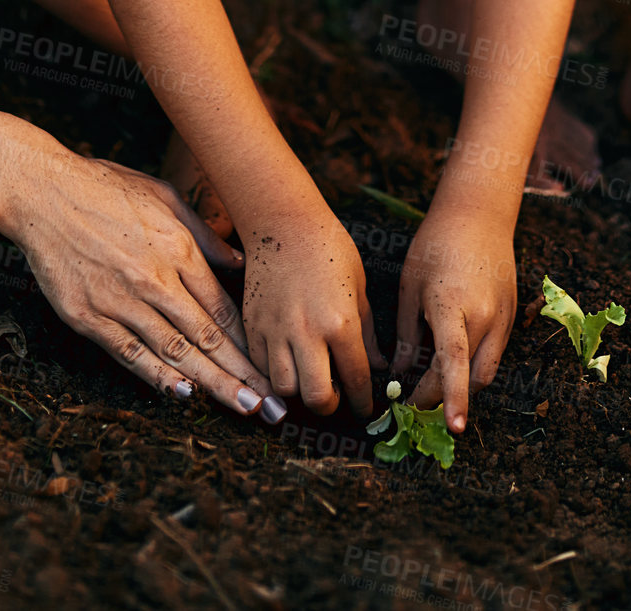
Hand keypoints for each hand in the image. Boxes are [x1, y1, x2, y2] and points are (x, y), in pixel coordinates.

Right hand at [4, 150, 280, 418]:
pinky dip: (157, 376)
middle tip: (271, 406)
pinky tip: (182, 394)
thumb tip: (240, 265)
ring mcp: (120, 301)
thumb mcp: (165, 196)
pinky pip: (129, 353)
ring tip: (241, 408)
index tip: (270, 369)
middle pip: (206, 337)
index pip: (222, 308)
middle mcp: (154, 280)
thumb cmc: (106, 187)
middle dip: (241, 375)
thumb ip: (204, 235)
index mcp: (178, 249)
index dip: (249, 343)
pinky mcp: (87, 316)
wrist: (43, 192)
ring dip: (211, 384)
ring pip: (174, 351)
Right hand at [241, 202, 384, 416]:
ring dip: (299, 392)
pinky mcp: (253, 326)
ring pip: (285, 390)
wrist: (284, 222)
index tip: (365, 408)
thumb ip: (367, 332)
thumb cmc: (329, 248)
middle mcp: (307, 333)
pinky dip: (274, 375)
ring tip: (309, 379)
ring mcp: (276, 331)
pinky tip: (287, 363)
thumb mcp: (358, 287)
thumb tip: (377, 365)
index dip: (363, 402)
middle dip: (330, 405)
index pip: (356, 379)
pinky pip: (261, 368)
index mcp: (340, 323)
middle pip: (316, 398)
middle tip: (336, 396)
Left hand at [392, 200, 516, 434]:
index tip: (451, 428)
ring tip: (433, 388)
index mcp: (452, 307)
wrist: (477, 215)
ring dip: (464, 386)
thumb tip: (401, 376)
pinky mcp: (511, 314)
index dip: (451, 398)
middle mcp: (484, 316)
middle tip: (417, 405)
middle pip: (472, 377)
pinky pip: (495, 352)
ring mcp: (503, 316)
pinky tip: (453, 363)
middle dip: (447, 398)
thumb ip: (409, 336)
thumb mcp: (410, 288)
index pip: (453, 363)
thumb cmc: (434, 246)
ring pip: (487, 370)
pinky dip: (475, 366)